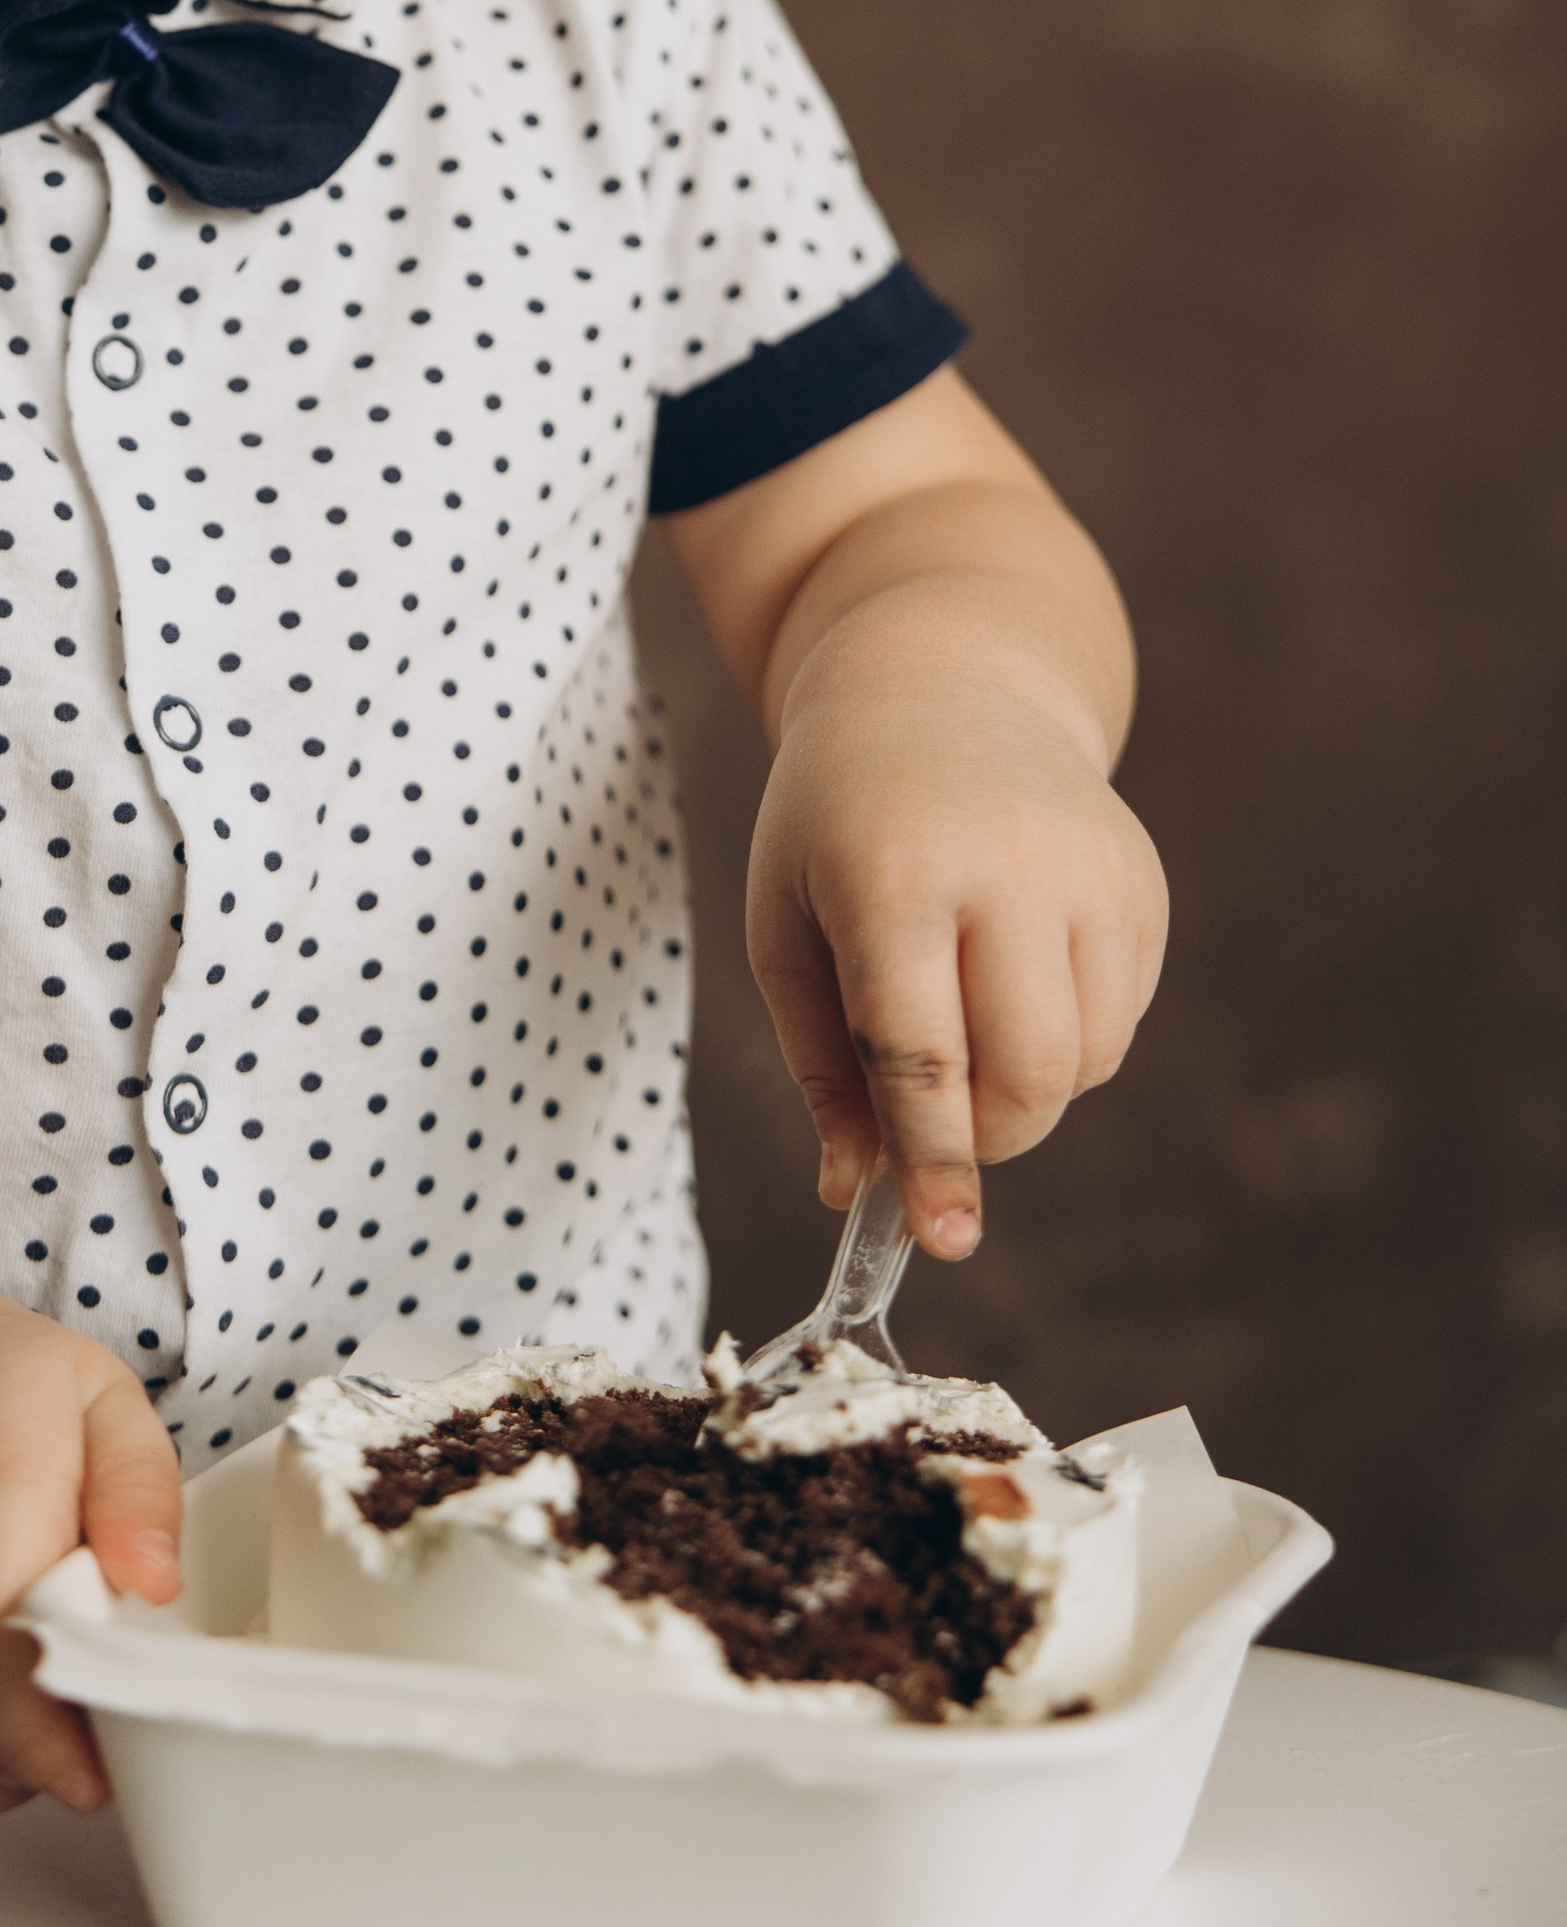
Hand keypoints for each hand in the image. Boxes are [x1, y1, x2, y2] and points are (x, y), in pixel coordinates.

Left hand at [745, 687, 1165, 1260]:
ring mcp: (1090, 870)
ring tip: (963, 1014)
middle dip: (984, 1136)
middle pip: (1026, 1075)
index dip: (934, 1158)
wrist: (940, 687)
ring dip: (1025, 1090)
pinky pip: (1118, 1024)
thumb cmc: (837, 820)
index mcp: (894, 873)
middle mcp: (1006, 865)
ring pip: (1084, 1064)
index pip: (922, 1052)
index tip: (943, 1239)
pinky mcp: (1141, 884)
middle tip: (935, 1120)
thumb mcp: (785, 923)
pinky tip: (1013, 972)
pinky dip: (1066, 1043)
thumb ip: (820, 1064)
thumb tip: (855, 1192)